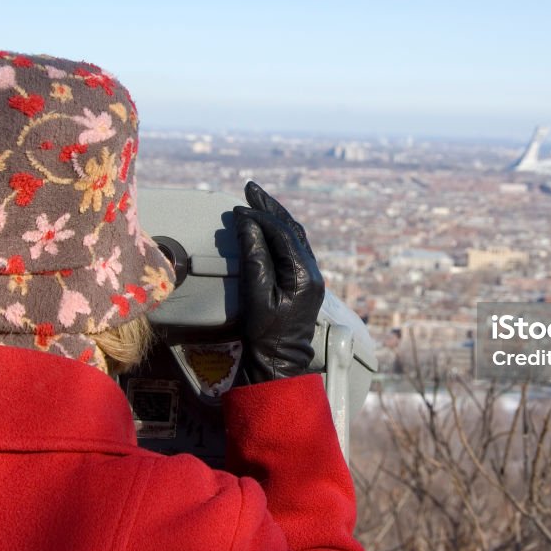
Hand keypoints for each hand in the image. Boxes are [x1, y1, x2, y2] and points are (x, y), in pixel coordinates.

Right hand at [234, 182, 323, 383]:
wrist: (281, 361)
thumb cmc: (266, 333)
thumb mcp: (256, 295)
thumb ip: (254, 257)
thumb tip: (248, 223)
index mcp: (303, 274)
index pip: (281, 233)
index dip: (259, 217)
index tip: (237, 208)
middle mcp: (313, 271)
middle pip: (291, 229)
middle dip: (270, 207)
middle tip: (250, 188)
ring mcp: (312, 276)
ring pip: (295, 236)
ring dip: (276, 217)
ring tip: (257, 201)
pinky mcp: (305, 282)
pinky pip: (294, 247)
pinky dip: (280, 231)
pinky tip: (268, 225)